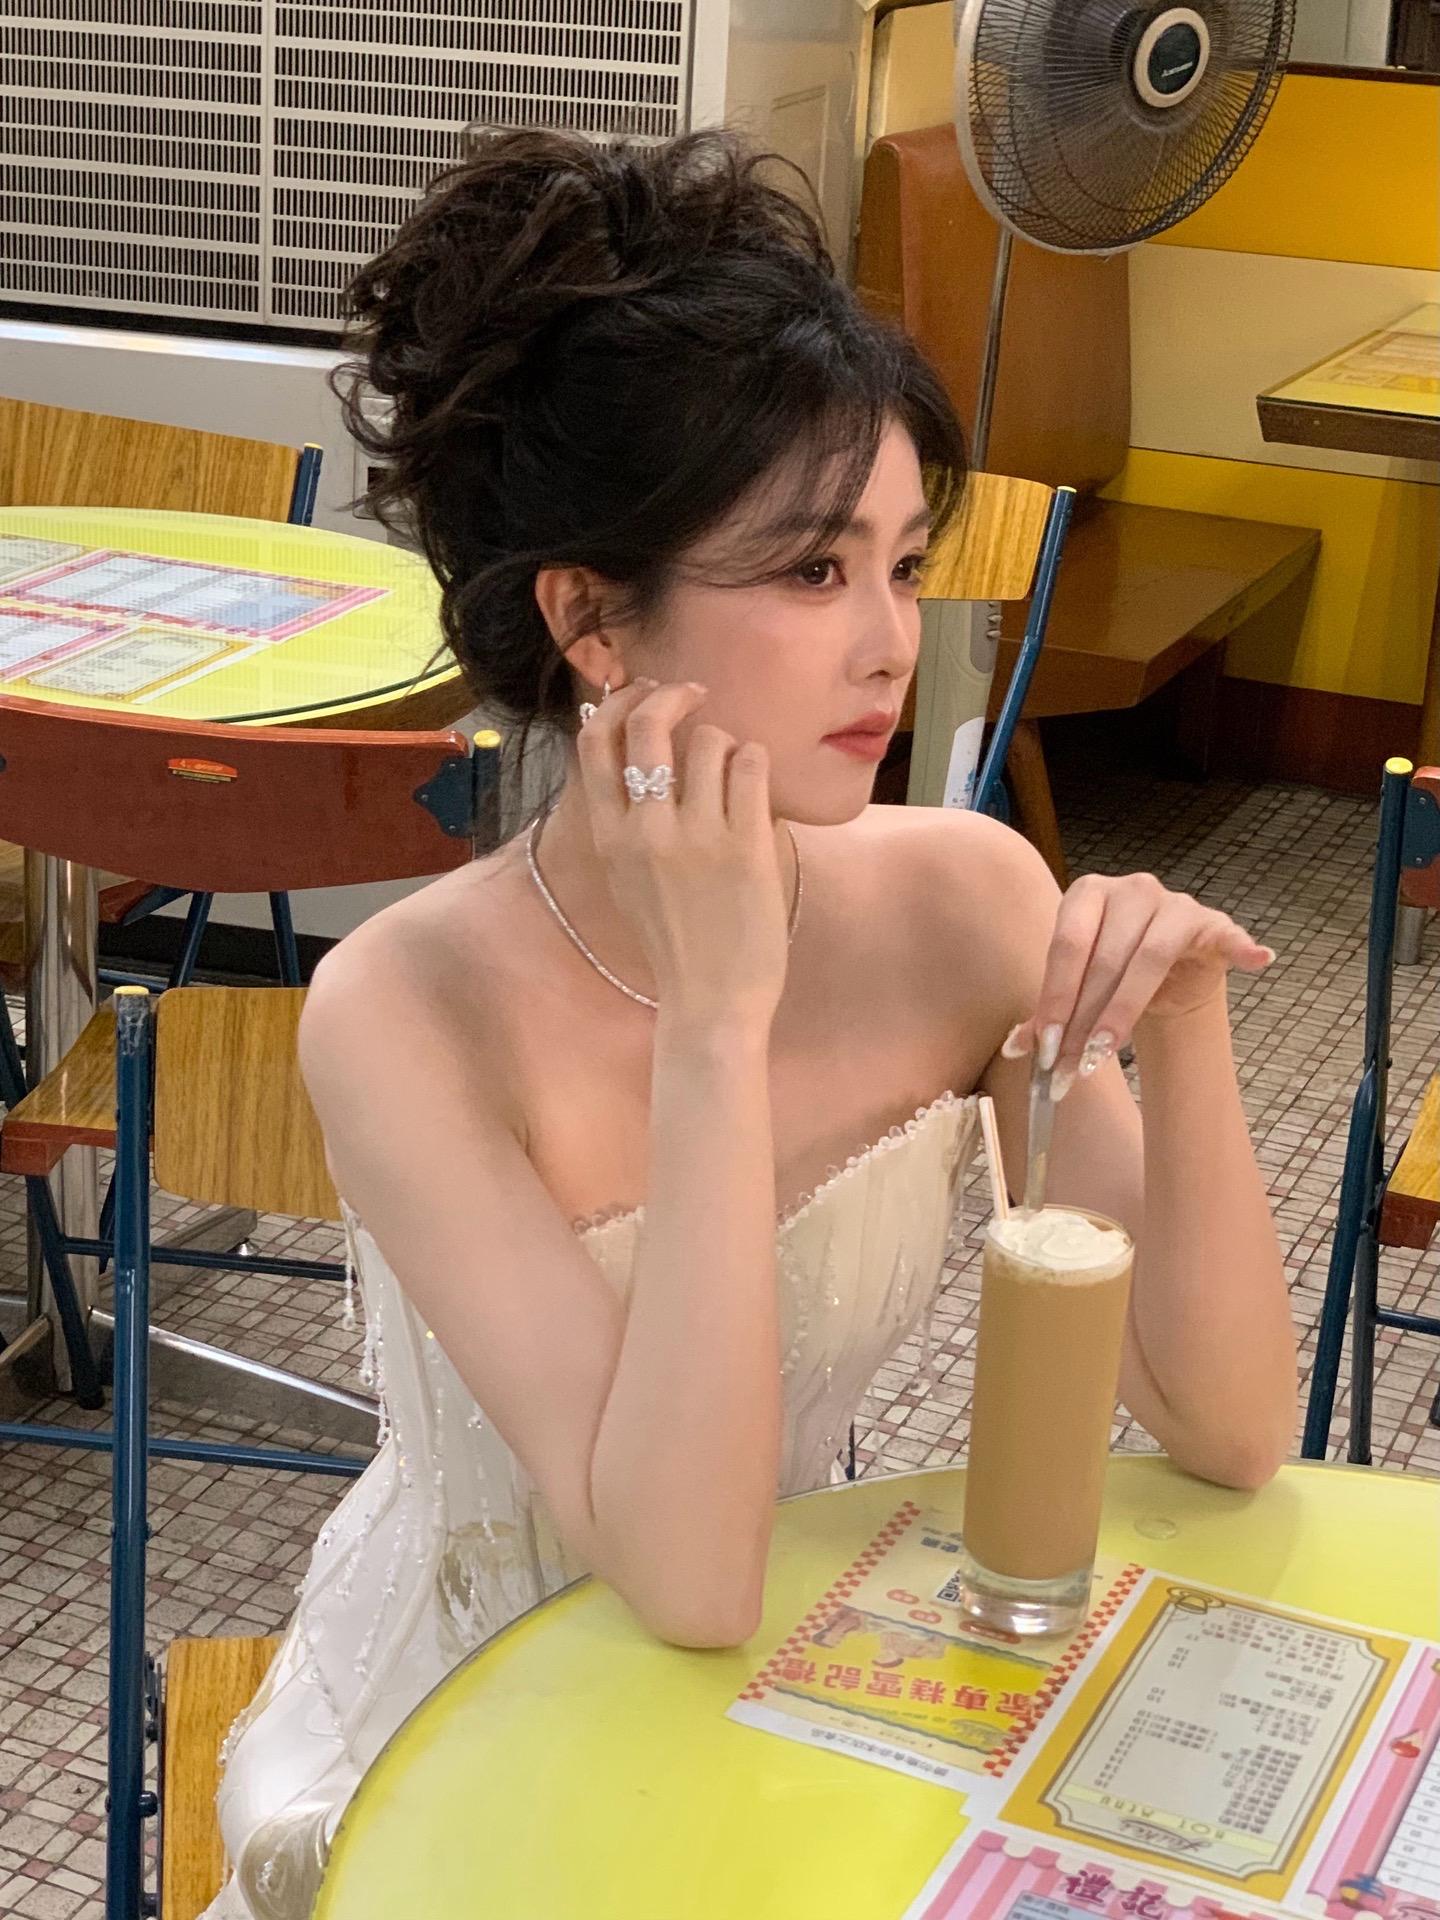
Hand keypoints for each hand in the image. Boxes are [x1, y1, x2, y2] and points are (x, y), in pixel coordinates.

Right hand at [576, 676, 789, 1024]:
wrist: (712, 1000)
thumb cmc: (673, 939)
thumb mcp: (625, 877)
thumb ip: (623, 818)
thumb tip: (632, 748)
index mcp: (609, 838)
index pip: (594, 740)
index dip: (618, 702)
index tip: (642, 693)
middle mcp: (646, 831)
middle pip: (647, 724)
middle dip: (673, 695)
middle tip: (695, 694)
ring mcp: (697, 837)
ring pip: (711, 740)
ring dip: (727, 743)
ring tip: (734, 772)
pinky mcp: (746, 845)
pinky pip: (753, 766)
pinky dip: (756, 763)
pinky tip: (756, 785)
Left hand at [1002, 873, 1273, 1094]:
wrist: (1166, 969)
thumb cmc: (1111, 974)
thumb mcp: (1076, 991)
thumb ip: (1048, 1016)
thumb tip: (1014, 1051)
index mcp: (1087, 894)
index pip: (1067, 947)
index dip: (1055, 999)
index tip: (1045, 1048)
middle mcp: (1131, 890)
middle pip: (1105, 959)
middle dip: (1084, 1020)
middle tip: (1071, 1068)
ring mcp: (1175, 904)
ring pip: (1149, 958)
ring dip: (1125, 1011)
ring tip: (1106, 1053)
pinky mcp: (1214, 923)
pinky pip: (1228, 935)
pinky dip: (1241, 947)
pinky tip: (1256, 961)